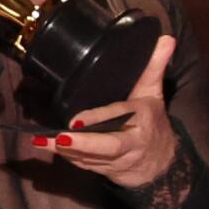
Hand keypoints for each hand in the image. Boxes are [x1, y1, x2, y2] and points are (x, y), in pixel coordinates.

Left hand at [46, 35, 179, 193]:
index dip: (98, 119)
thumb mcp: (154, 92)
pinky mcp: (106, 171)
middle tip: (60, 138)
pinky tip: (48, 148)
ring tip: (42, 141)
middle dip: (83, 144)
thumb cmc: (152, 122)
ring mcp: (118, 160)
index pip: (119, 117)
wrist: (161, 164)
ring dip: (66, 151)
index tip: (76, 120)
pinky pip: (86, 165)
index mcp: (142, 119)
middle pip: (108, 146)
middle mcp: (132, 142)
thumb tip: (166, 38)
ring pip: (92, 158)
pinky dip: (68, 158)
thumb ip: (154, 66)